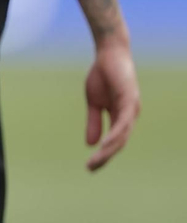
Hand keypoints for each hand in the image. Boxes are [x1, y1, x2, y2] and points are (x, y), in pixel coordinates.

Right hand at [83, 40, 139, 171]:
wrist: (108, 53)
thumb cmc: (102, 75)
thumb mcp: (94, 102)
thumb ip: (94, 121)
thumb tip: (91, 143)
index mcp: (121, 117)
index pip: (114, 141)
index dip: (103, 154)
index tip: (90, 166)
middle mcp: (130, 116)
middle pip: (119, 143)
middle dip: (105, 157)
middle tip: (91, 168)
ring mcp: (132, 109)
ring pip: (122, 136)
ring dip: (108, 150)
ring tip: (96, 160)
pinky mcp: (130, 101)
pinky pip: (123, 123)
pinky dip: (115, 135)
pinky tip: (105, 144)